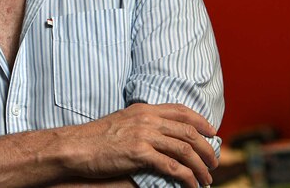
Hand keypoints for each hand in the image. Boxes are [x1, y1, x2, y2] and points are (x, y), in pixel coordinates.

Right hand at [59, 103, 217, 187]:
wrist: (75, 147)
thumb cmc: (95, 138)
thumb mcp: (122, 121)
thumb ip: (142, 123)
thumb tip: (159, 132)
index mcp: (144, 109)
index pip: (182, 110)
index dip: (202, 121)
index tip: (213, 133)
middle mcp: (147, 119)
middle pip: (189, 131)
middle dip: (207, 148)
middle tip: (214, 162)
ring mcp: (144, 135)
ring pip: (185, 150)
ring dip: (201, 166)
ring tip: (207, 178)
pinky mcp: (139, 154)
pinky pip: (173, 167)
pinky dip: (188, 178)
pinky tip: (192, 186)